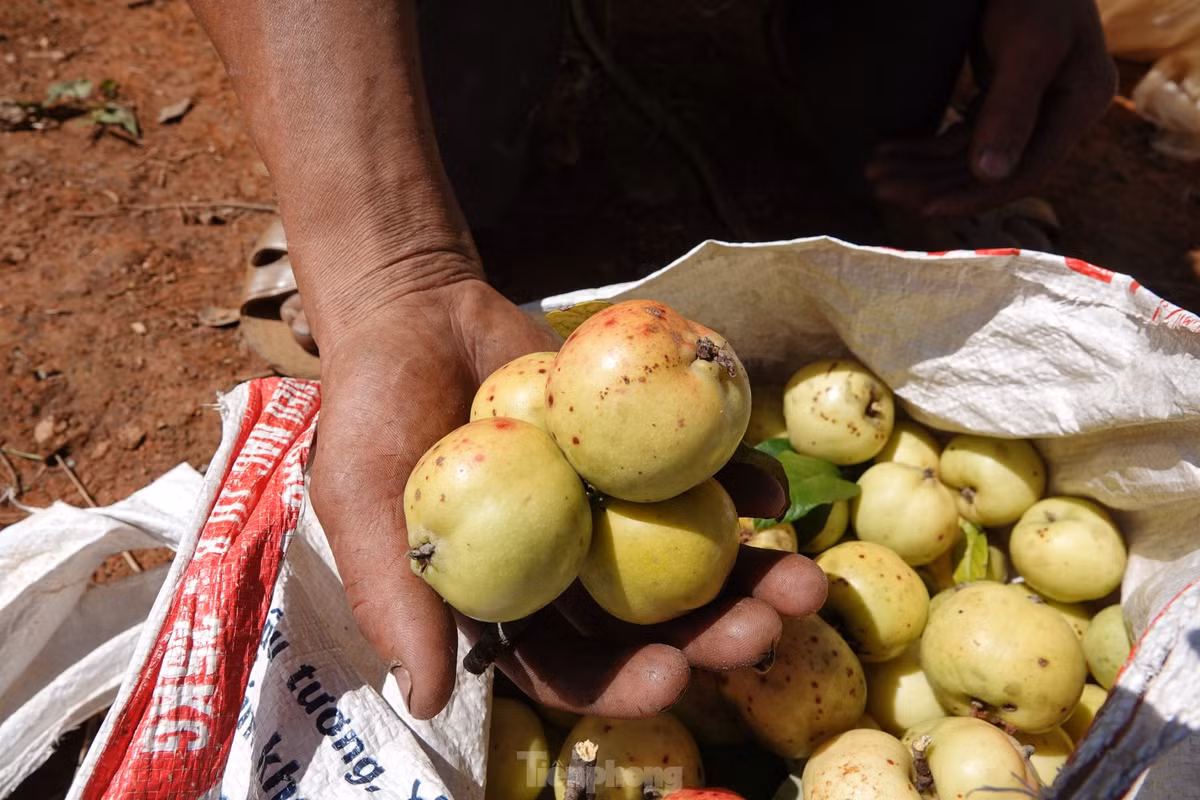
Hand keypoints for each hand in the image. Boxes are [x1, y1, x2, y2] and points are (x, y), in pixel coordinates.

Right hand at [306, 263, 827, 719]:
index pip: (567, 667)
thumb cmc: (373, 410)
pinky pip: (699, 475)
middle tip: (766, 627)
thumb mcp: (362, 499)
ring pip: (688, 558)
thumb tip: (424, 700)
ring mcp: (610, 512)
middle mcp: (567, 570)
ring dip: (751, 575)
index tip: (669, 675)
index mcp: (507, 602)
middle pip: (647, 623)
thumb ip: (393, 596)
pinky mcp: (639, 454)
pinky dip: (741, 483)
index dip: (618, 683)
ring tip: (808, 579)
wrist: (415, 314)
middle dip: (712, 636)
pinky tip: (775, 489)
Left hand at [867, 0, 1116, 216]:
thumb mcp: (1028, 44)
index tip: (925, 208)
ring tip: (875, 175)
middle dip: (935, 184)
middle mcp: (1058, 112)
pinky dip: (924, 147)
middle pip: (992, 170)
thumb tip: (990, 174)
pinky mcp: (1000, 97)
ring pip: (969, 156)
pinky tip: (888, 153)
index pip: (1028, 172)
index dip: (975, 196)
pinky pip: (959, 136)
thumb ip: (1011, 109)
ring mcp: (1029, 107)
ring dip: (922, 169)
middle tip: (883, 189)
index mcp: (1079, 104)